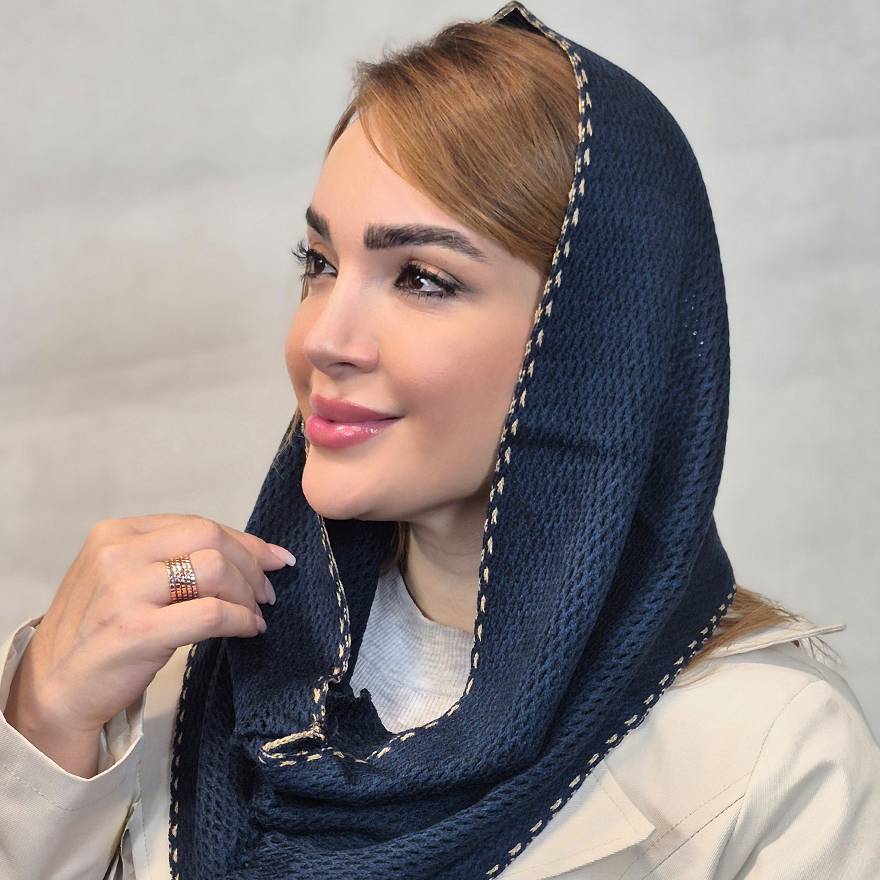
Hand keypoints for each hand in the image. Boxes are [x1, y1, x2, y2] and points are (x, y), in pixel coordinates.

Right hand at [7, 514, 294, 740]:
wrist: (55, 689)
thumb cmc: (101, 632)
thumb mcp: (124, 578)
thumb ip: (171, 557)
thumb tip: (247, 552)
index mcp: (116, 534)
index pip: (197, 524)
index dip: (244, 541)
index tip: (272, 558)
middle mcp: (117, 554)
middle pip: (210, 539)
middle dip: (251, 563)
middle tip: (266, 590)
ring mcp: (125, 592)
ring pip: (215, 570)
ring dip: (247, 592)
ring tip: (256, 612)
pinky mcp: (138, 631)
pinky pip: (212, 613)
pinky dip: (241, 619)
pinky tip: (248, 629)